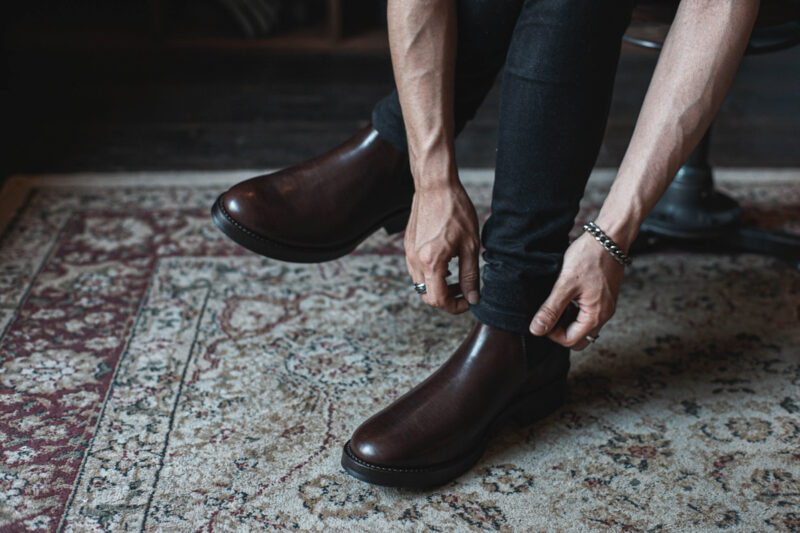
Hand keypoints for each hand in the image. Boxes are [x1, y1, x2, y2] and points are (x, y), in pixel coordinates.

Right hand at [404, 183, 480, 313]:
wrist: (435, 186)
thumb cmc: (455, 211)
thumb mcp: (470, 245)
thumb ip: (470, 275)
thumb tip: (473, 297)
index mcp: (431, 262)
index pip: (438, 300)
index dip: (455, 306)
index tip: (468, 300)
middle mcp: (415, 261)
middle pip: (427, 296)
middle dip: (447, 298)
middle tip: (464, 289)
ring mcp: (409, 253)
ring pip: (420, 284)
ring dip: (438, 287)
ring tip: (456, 275)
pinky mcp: (408, 245)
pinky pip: (416, 270)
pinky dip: (430, 274)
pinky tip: (446, 262)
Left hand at [529, 231, 624, 349]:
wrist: (609, 237)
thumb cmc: (589, 257)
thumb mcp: (565, 284)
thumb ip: (551, 309)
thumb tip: (536, 330)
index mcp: (596, 315)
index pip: (570, 341)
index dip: (551, 333)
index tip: (541, 318)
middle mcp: (604, 315)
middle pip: (578, 338)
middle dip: (560, 330)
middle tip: (548, 313)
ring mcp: (605, 306)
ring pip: (582, 326)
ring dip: (566, 320)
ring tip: (556, 302)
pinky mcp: (603, 298)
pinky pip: (587, 314)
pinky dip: (574, 311)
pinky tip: (565, 296)